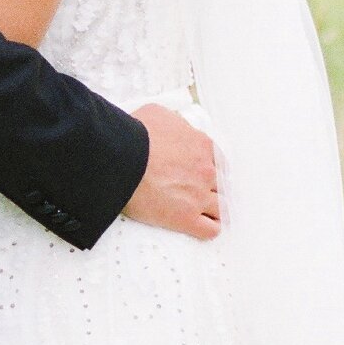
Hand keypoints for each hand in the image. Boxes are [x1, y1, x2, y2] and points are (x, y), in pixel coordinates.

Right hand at [123, 104, 221, 240]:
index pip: (219, 161)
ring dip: (215, 210)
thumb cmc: (134, 135)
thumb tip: (173, 125)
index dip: (210, 168)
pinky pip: (210, 230)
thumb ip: (173, 121)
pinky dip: (209, 229)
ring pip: (222, 208)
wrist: (120, 159)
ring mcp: (198, 196)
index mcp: (202, 146)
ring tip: (206, 213)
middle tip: (201, 192)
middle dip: (214, 189)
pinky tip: (203, 227)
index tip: (201, 173)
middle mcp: (206, 171)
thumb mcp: (158, 114)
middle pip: (222, 185)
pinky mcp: (185, 218)